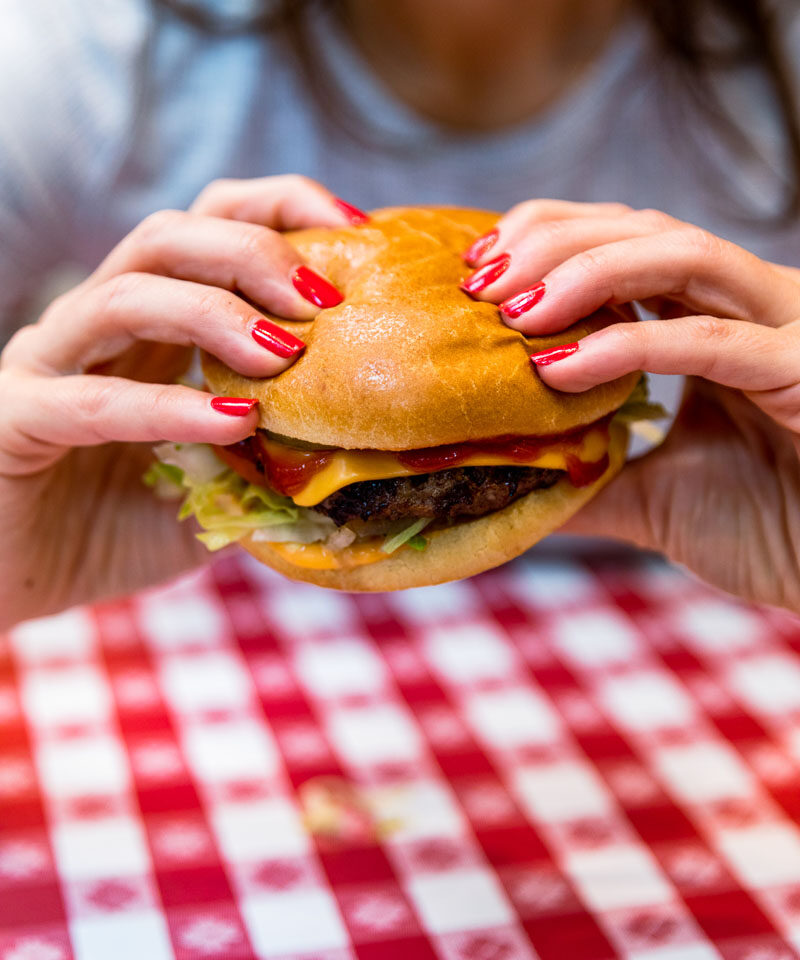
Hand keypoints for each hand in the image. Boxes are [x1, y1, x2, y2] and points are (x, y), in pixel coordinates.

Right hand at [0, 175, 365, 627]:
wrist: (12, 586)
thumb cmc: (112, 532)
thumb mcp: (213, 493)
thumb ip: (270, 466)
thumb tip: (358, 462)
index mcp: (148, 328)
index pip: (209, 227)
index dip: (278, 209)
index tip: (355, 231)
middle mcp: (96, 329)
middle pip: (169, 237)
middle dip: (253, 251)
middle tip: (322, 299)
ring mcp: (48, 365)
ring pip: (124, 294)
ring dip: (213, 311)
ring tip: (282, 353)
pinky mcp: (14, 418)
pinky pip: (93, 400)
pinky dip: (168, 406)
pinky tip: (233, 420)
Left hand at [462, 201, 799, 610]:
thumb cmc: (769, 528)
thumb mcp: (652, 497)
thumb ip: (588, 477)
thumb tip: (508, 479)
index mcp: (715, 319)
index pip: (627, 242)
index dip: (550, 238)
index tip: (478, 269)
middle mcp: (751, 305)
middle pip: (644, 229)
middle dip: (553, 242)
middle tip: (479, 281)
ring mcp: (785, 327)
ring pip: (680, 255)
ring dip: (585, 271)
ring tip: (514, 310)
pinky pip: (710, 341)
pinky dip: (630, 345)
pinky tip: (561, 368)